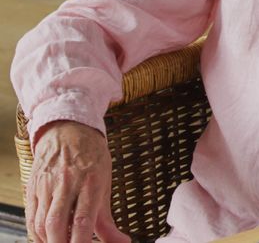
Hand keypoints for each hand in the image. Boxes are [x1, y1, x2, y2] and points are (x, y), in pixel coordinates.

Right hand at [26, 120, 128, 242]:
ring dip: (49, 241)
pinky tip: (47, 238)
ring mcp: (47, 186)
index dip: (81, 242)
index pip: (83, 219)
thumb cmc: (91, 158)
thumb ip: (108, 220)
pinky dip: (37, 233)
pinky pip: (31, 217)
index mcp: (91, 183)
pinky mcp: (33, 188)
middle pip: (57, 224)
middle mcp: (67, 184)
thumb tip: (122, 242)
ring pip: (41, 222)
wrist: (68, 131)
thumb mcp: (105, 185)